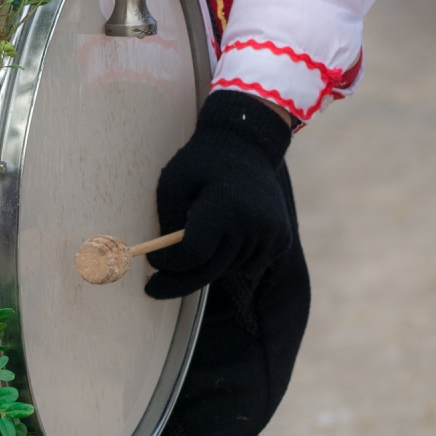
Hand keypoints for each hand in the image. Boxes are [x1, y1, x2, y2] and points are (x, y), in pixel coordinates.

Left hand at [144, 91, 294, 301]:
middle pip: (210, 270)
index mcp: (222, 207)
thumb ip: (167, 222)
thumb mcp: (172, 183)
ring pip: (229, 270)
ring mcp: (271, 234)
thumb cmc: (201, 163)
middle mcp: (251, 224)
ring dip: (209, 264)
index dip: (170, 263)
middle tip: (154, 289)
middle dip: (180, 281)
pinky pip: (250, 266)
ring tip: (200, 239)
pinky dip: (233, 259)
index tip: (153, 263)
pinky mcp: (282, 239)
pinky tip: (227, 236)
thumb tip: (164, 262)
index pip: (193, 254)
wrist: (246, 145)